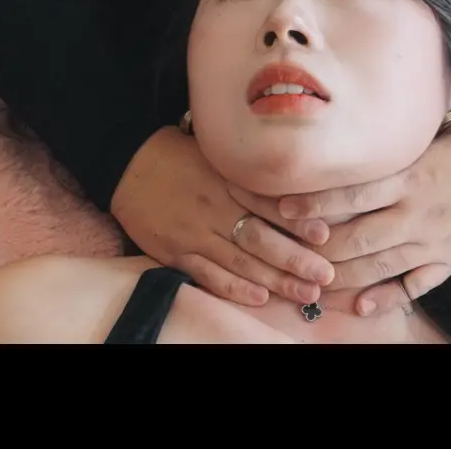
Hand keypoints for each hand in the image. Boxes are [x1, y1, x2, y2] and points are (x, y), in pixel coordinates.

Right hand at [111, 126, 334, 306]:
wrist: (125, 163)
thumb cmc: (176, 156)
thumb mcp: (214, 154)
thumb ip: (246, 173)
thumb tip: (288, 189)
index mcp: (225, 180)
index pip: (266, 204)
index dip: (297, 222)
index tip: (325, 236)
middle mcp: (213, 207)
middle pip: (259, 238)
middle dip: (295, 260)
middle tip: (325, 276)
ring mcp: (193, 232)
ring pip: (239, 261)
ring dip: (274, 280)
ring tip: (304, 293)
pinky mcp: (175, 251)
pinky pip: (207, 274)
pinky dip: (233, 287)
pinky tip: (258, 296)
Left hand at [259, 114, 450, 315]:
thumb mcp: (425, 140)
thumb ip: (387, 151)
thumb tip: (341, 142)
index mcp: (409, 177)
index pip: (353, 193)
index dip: (317, 203)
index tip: (284, 207)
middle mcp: (417, 211)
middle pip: (360, 236)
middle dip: (320, 248)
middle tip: (286, 253)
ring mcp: (434, 239)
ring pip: (381, 266)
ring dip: (343, 278)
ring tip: (311, 285)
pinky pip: (416, 284)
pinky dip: (389, 297)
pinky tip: (362, 306)